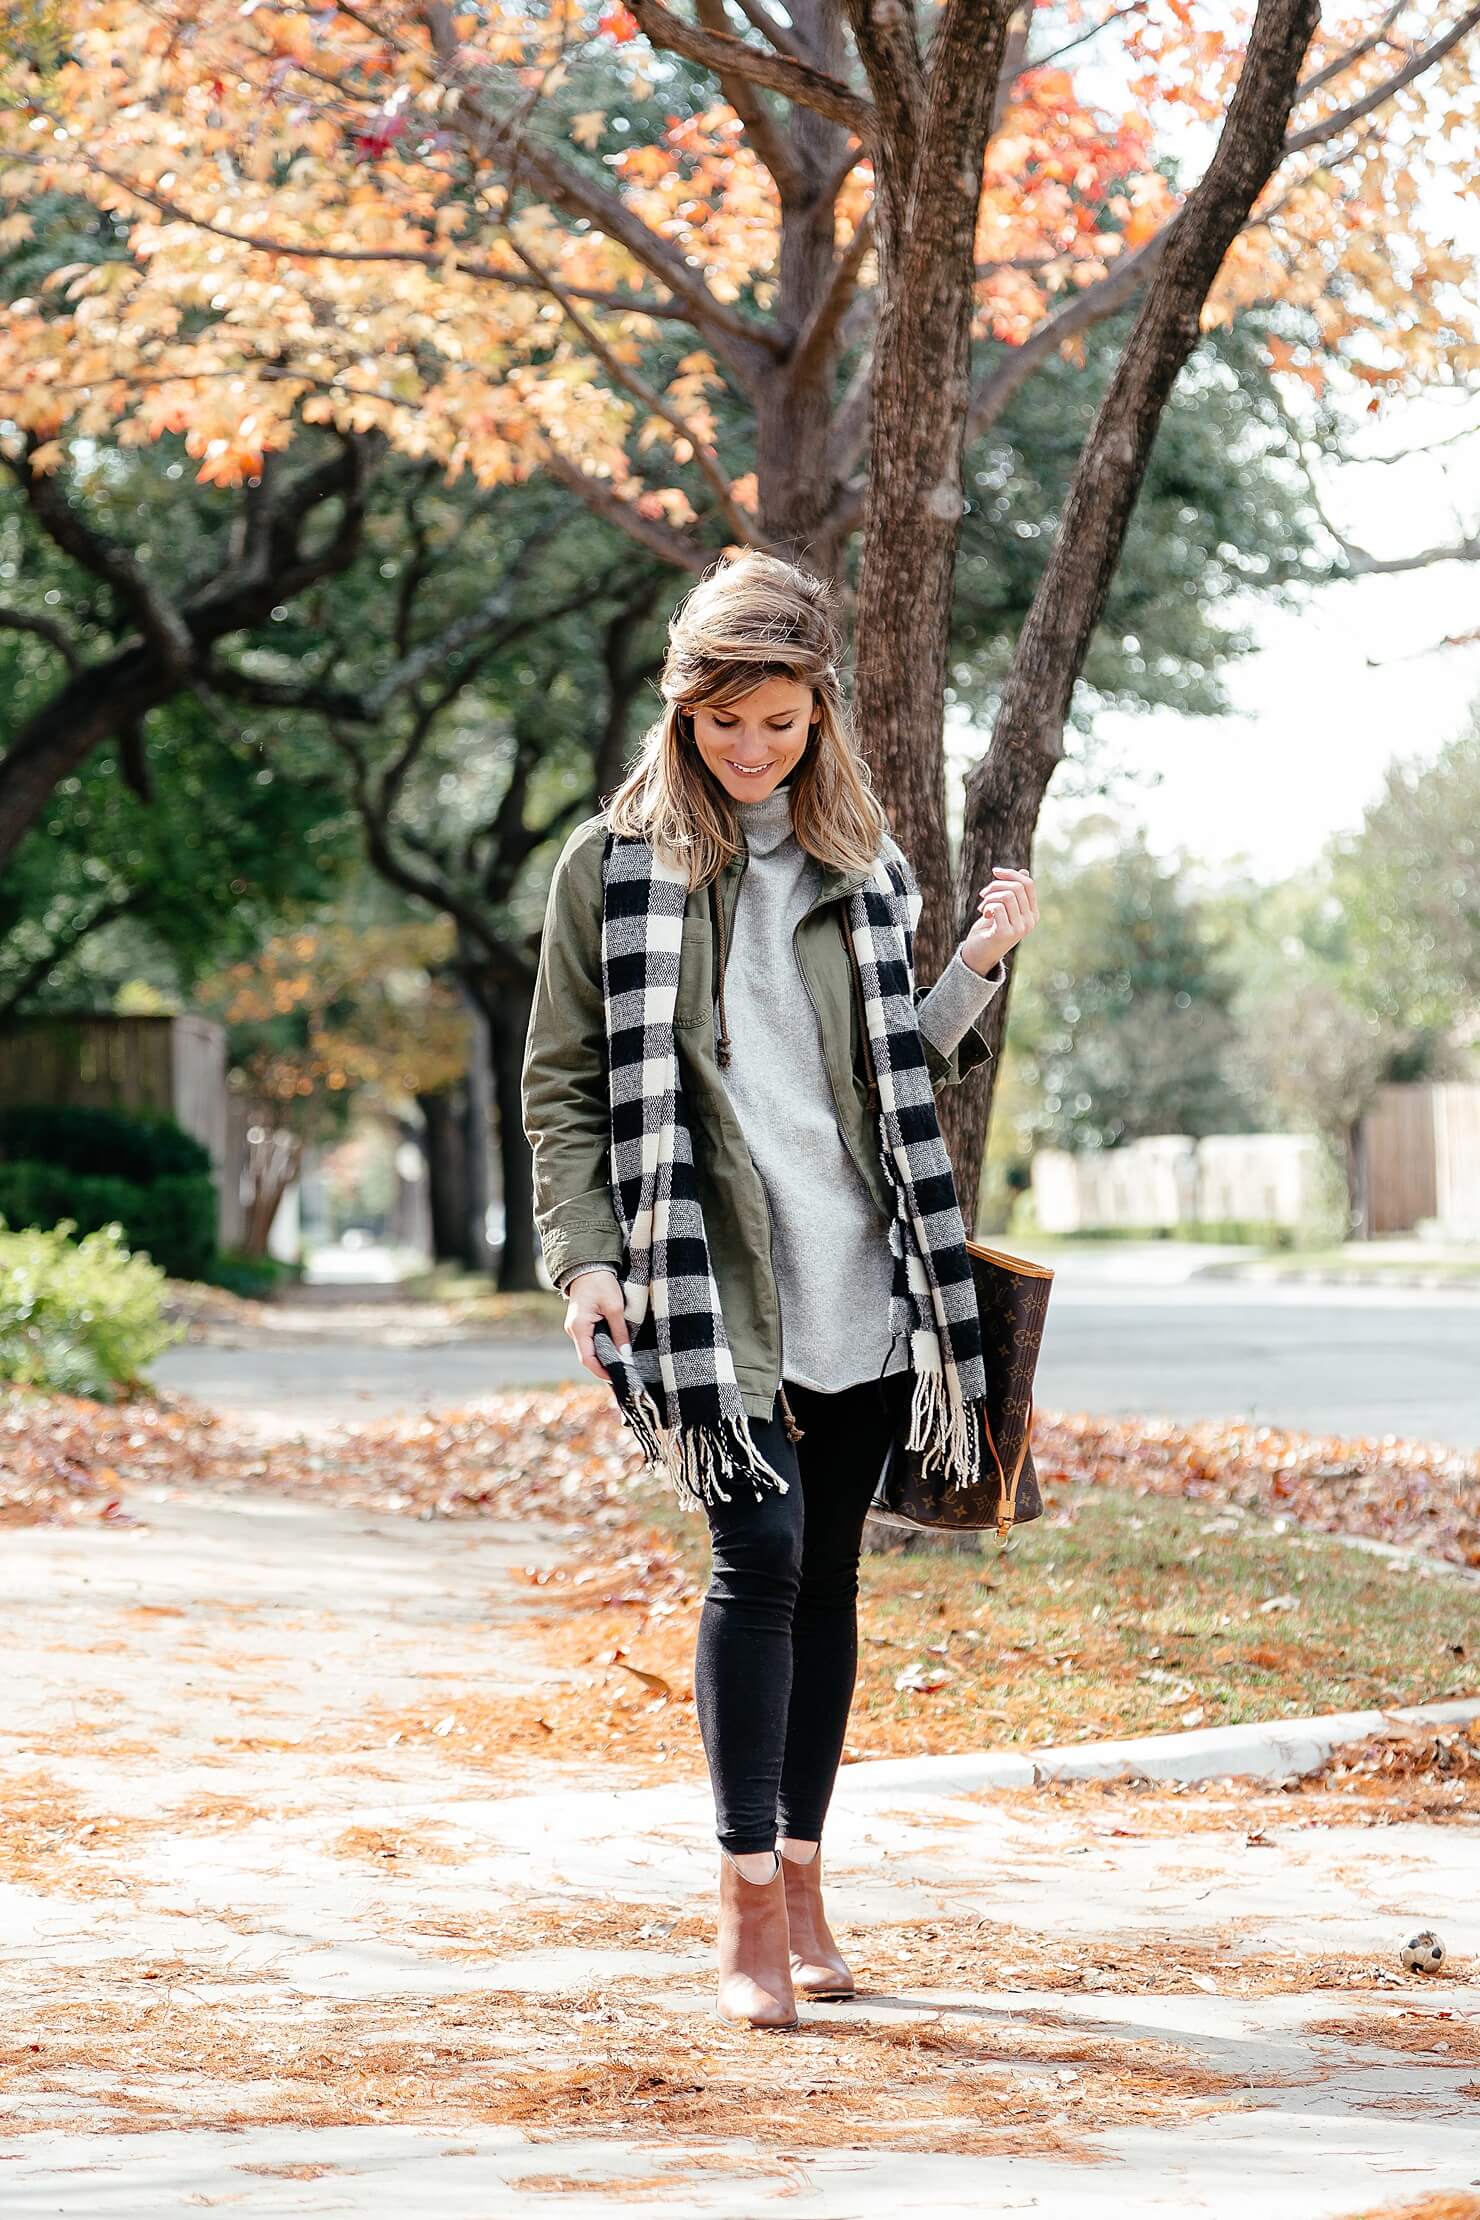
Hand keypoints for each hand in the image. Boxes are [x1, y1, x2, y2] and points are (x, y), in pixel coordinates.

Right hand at [564, 1267, 630, 1382]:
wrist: (589, 1264)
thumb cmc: (601, 1283)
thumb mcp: (615, 1307)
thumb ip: (620, 1333)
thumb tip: (625, 1356)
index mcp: (578, 1327)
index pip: (587, 1359)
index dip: (602, 1371)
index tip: (618, 1378)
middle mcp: (573, 1330)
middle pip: (588, 1357)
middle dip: (604, 1367)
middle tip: (624, 1374)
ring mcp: (575, 1327)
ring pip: (589, 1349)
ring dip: (604, 1357)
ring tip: (622, 1364)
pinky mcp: (581, 1323)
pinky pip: (590, 1341)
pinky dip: (601, 1348)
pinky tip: (614, 1350)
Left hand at [960, 867, 1037, 975]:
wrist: (978, 955)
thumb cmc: (989, 930)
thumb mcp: (1003, 908)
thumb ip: (1014, 892)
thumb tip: (1024, 871)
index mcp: (1032, 913)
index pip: (1028, 884)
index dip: (1011, 874)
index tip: (995, 871)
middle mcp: (1030, 921)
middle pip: (1017, 887)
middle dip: (996, 885)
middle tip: (983, 895)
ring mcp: (1020, 928)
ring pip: (1007, 895)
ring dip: (990, 897)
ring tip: (982, 907)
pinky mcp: (1006, 933)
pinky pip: (998, 907)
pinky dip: (987, 906)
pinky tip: (984, 914)